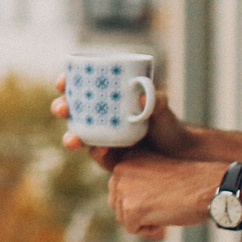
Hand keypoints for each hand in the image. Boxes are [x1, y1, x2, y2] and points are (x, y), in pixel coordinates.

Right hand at [52, 73, 198, 157]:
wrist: (180, 155)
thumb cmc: (168, 125)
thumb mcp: (163, 109)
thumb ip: (157, 101)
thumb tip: (142, 97)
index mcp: (108, 99)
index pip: (81, 87)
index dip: (66, 83)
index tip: (62, 82)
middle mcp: (100, 118)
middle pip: (72, 111)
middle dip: (61, 108)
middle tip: (63, 109)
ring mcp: (103, 139)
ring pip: (79, 136)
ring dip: (71, 137)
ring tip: (73, 139)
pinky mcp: (111, 160)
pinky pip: (99, 157)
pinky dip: (97, 154)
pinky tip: (101, 151)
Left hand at [103, 152, 219, 240]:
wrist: (209, 186)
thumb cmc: (190, 181)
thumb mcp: (156, 172)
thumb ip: (136, 180)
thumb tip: (119, 202)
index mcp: (127, 158)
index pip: (119, 189)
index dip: (141, 198)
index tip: (161, 194)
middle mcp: (120, 169)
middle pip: (118, 204)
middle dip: (138, 211)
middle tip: (164, 204)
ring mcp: (124, 189)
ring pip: (124, 218)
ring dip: (144, 220)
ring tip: (166, 208)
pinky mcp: (132, 208)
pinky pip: (133, 229)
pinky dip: (150, 230)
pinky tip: (166, 217)